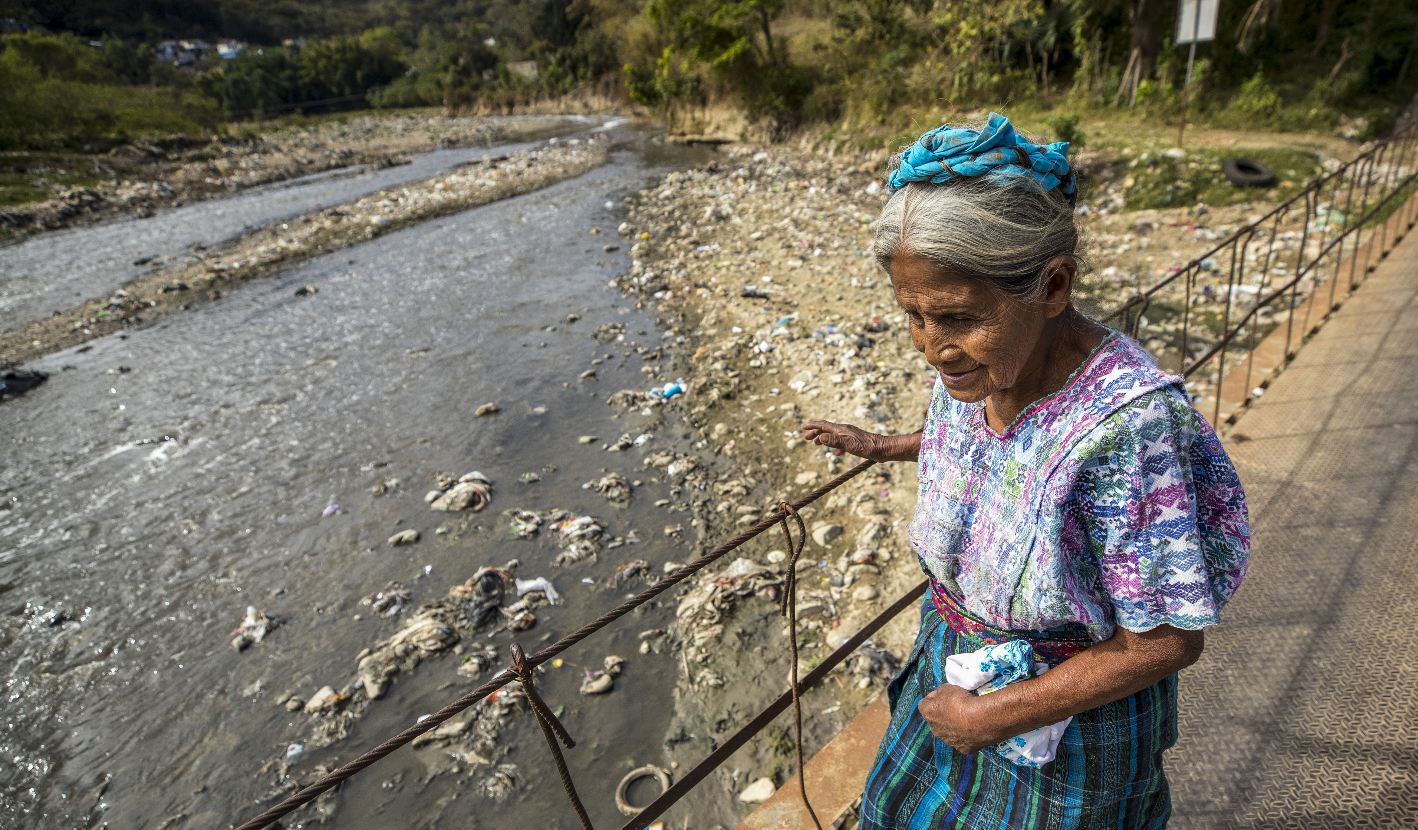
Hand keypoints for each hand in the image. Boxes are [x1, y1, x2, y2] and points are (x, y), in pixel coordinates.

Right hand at [801, 421, 919, 461]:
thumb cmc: (867, 447)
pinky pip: (841, 442)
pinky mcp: (856, 442)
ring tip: (817, 444)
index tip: (804, 427)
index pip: (824, 425)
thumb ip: (834, 440)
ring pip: (834, 435)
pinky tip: (836, 453)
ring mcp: (851, 435)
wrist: (883, 449)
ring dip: (824, 439)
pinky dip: (835, 446)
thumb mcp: (849, 445)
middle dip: (816, 432)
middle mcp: (845, 430)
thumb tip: (821, 437)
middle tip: (807, 438)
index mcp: (842, 429)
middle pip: (827, 429)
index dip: (813, 426)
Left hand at [917, 683, 999, 755]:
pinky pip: (963, 740)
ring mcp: (949, 741)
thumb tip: (942, 694)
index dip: (933, 697)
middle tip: (956, 706)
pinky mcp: (963, 748)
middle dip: (944, 713)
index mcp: (929, 714)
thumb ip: (941, 691)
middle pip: (936, 720)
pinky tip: (974, 727)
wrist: (982, 720)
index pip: (923, 704)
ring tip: (967, 717)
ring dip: (955, 725)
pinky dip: (967, 734)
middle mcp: (936, 730)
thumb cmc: (962, 702)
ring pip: (949, 732)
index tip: (941, 694)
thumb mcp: (947, 688)